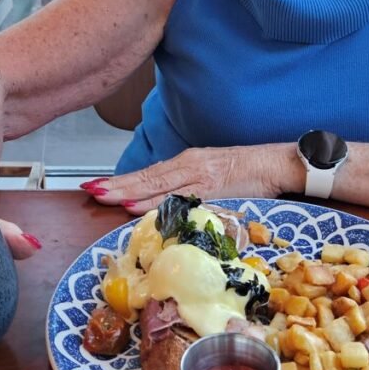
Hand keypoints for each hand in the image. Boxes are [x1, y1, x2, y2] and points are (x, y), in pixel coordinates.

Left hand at [80, 144, 296, 213]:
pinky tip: (141, 207)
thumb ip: (191, 188)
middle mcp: (191, 165)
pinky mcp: (214, 188)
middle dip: (118, 185)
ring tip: (106, 197)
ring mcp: (201, 176)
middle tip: (90, 190)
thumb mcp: (214, 176)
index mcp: (189, 162)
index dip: (123, 180)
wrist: (278, 163)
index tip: (97, 186)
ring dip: (130, 192)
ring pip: (159, 185)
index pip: (149, 173)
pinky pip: (181, 198)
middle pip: (148, 177)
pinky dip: (159, 202)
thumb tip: (164, 205)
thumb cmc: (250, 172)